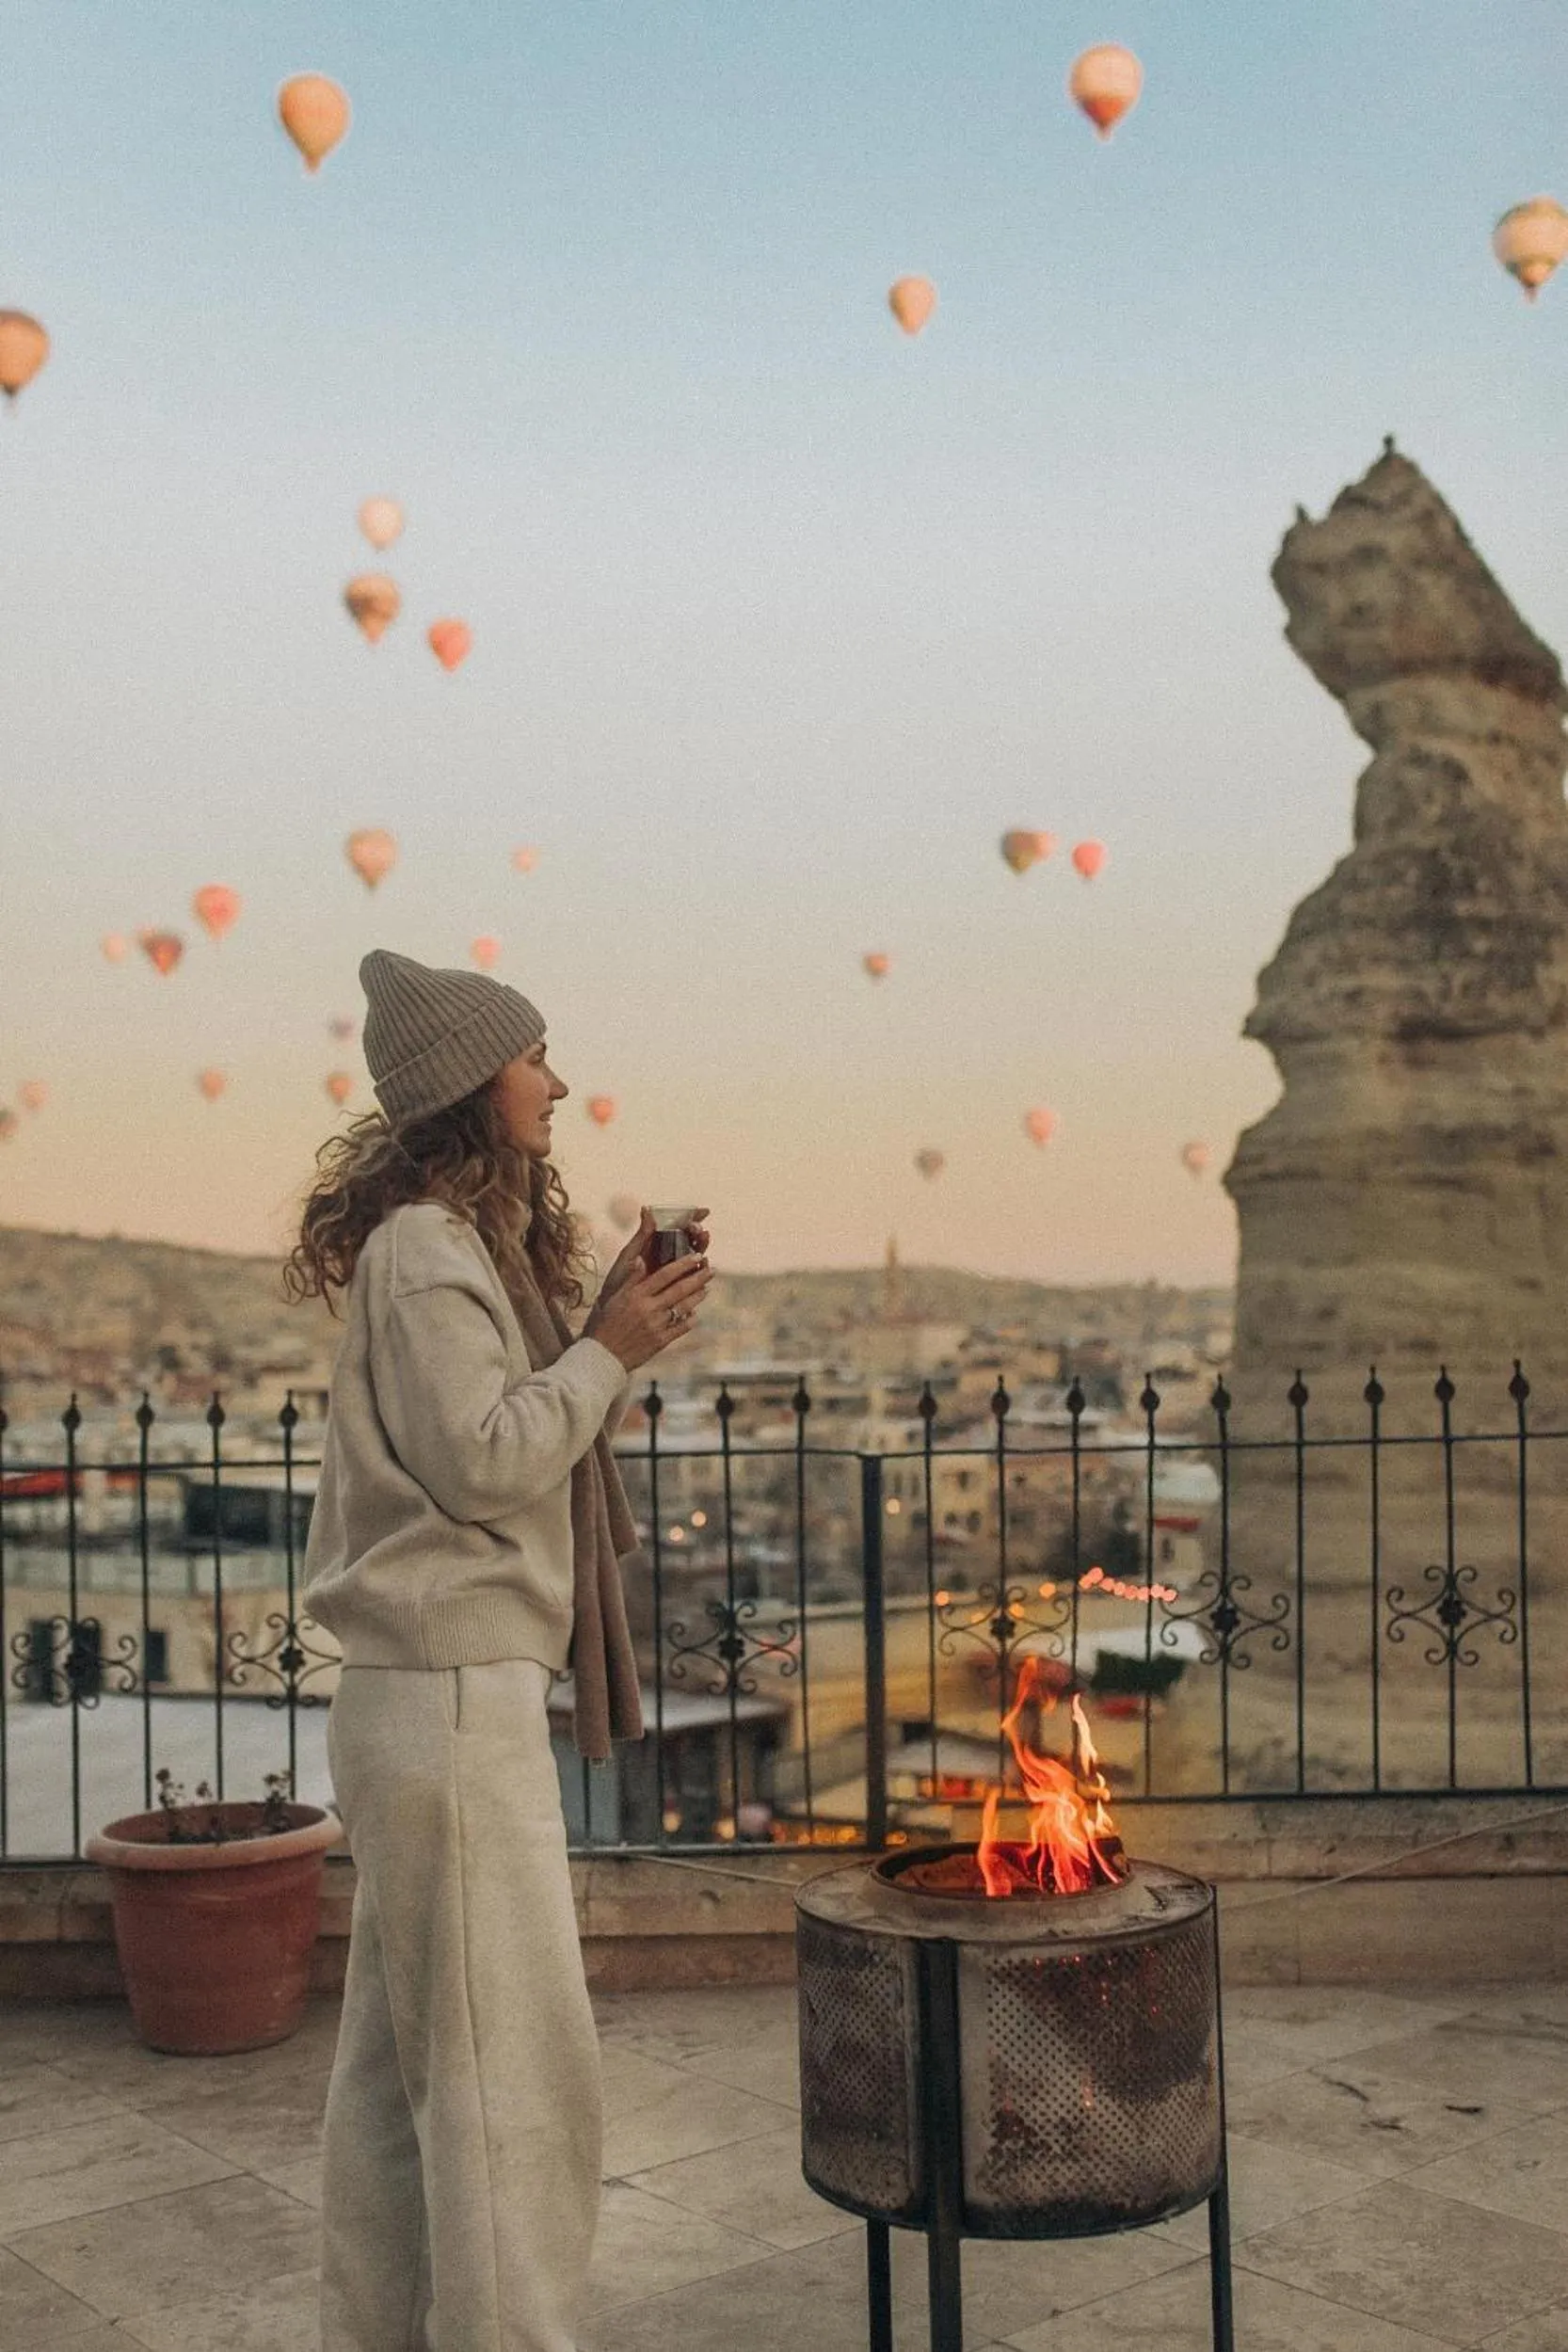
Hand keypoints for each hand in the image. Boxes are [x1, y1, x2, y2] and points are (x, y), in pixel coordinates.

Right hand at [584, 1252, 712, 1372]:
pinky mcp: (660, 1342)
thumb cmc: (605, 1324)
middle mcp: (648, 1309)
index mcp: (636, 1295)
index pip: (665, 1274)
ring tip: (706, 1289)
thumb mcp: (614, 1298)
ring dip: (697, 1297)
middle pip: (679, 1289)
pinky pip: (680, 1328)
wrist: (602, 1355)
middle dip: (698, 1278)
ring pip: (683, 1308)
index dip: (683, 1264)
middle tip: (712, 1269)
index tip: (696, 1256)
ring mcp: (656, 1326)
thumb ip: (631, 1279)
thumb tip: (642, 1259)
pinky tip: (694, 1314)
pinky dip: (689, 1320)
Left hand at [599, 1205, 711, 1301]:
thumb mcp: (629, 1255)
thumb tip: (646, 1208)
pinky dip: (701, 1270)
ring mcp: (677, 1272)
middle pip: (692, 1240)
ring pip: (696, 1257)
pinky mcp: (680, 1288)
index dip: (694, 1217)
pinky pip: (695, 1278)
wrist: (614, 1309)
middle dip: (698, 1233)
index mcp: (659, 1244)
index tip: (704, 1211)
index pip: (681, 1226)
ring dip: (703, 1249)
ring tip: (703, 1245)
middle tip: (698, 1230)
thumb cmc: (619, 1280)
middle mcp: (671, 1256)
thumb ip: (641, 1235)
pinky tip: (703, 1266)